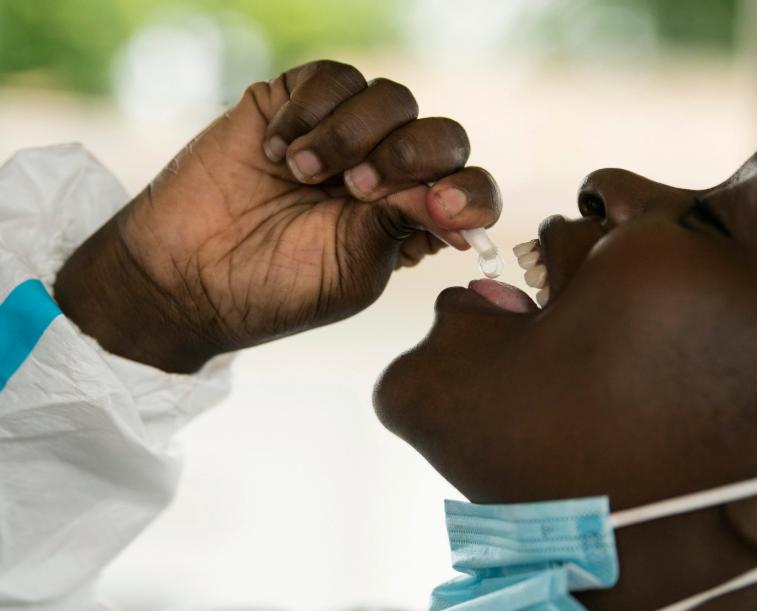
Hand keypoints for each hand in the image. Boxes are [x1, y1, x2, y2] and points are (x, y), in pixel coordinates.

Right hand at [55, 61, 500, 371]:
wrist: (185, 273)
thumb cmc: (275, 287)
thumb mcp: (355, 270)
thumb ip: (407, 225)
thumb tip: (457, 198)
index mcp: (411, 222)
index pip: (470, 190)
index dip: (471, 192)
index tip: (443, 208)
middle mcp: (388, 174)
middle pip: (441, 134)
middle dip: (410, 154)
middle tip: (359, 187)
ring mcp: (344, 136)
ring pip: (392, 98)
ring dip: (352, 133)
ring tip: (303, 173)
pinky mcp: (297, 105)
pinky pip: (334, 77)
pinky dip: (311, 109)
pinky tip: (276, 150)